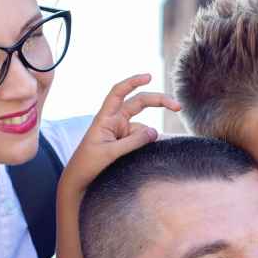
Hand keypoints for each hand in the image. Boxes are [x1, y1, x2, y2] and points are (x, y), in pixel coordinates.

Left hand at [60, 74, 179, 192]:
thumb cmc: (88, 164)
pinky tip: (143, 157)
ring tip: (131, 156)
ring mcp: (121, 131)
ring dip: (148, 138)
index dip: (133, 82)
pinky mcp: (126, 142)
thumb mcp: (110, 153)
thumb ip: (133, 142)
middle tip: (178, 107)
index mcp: (105, 117)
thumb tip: (155, 131)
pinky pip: (142, 139)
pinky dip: (147, 145)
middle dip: (159, 102)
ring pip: (144, 128)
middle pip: (139, 103)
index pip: (119, 92)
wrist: (79, 180)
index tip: (149, 77)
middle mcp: (114, 120)